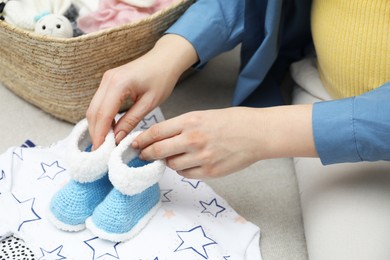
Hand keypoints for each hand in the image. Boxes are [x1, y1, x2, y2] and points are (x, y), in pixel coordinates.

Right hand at [86, 34, 197, 148]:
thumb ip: (131, 120)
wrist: (165, 58)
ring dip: (97, 126)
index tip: (100, 152)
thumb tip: (117, 138)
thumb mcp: (150, 103)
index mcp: (118, 84)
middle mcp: (107, 80)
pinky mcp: (108, 81)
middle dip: (95, 133)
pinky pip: (99, 103)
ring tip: (104, 144)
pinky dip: (101, 118)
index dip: (100, 135)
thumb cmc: (162, 78)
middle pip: (93, 112)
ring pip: (93, 108)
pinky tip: (109, 129)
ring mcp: (106, 79)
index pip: (102, 114)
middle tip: (99, 152)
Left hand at [133, 105, 317, 178]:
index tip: (133, 144)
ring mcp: (201, 157)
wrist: (256, 133)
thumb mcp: (203, 115)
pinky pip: (186, 174)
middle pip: (158, 151)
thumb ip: (181, 127)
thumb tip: (160, 138)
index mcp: (190, 121)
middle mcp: (193, 139)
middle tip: (142, 155)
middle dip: (146, 154)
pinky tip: (189, 163)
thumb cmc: (231, 121)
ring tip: (174, 156)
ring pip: (171, 165)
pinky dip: (183, 170)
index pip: (156, 132)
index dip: (141, 140)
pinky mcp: (210, 171)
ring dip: (168, 162)